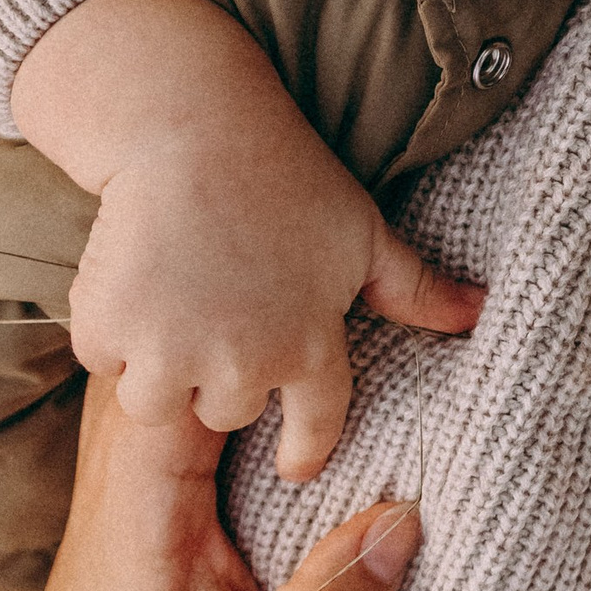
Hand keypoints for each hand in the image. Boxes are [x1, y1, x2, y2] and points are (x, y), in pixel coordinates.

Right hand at [15, 0, 482, 478]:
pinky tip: (132, 286)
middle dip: (220, 378)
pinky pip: (105, 360)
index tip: (293, 464)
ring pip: (159, 402)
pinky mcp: (110, 330)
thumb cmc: (290, 178)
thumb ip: (417, 290)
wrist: (193, 126)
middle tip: (219, 322)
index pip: (312, 434)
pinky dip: (112, 332)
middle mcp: (243, 366)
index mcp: (311, 350)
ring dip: (161, 367)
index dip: (304, 450)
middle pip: (224, 413)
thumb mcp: (363, 235)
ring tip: (172, 313)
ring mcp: (172, 352)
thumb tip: (484, 312)